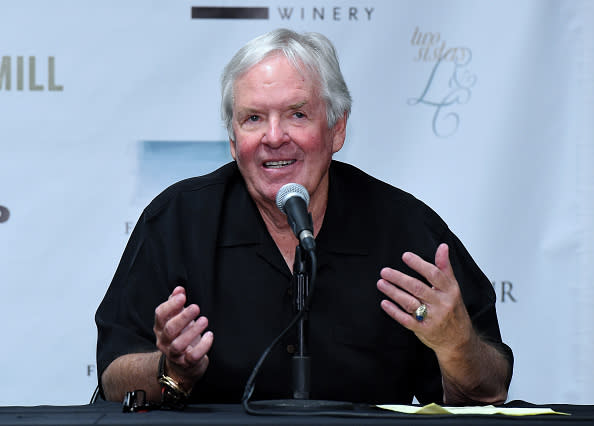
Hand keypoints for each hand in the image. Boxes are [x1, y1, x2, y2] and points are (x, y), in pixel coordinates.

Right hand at [153, 286, 213, 389]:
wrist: (182, 365)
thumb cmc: (181, 335)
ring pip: (178, 344)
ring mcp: (174, 354)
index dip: (170, 305)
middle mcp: (164, 341)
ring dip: (192, 331)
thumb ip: (176, 303)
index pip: (160, 315)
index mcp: (161, 327)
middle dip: (183, 317)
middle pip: (169, 329)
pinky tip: (210, 335)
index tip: (182, 296)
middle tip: (196, 307)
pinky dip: (202, 346)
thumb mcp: (177, 318)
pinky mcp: (186, 363)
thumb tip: (179, 289)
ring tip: (204, 320)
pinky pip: (193, 357)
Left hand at [377, 243, 473, 358]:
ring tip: (381, 283)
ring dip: (393, 292)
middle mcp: (441, 304)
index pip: (433, 274)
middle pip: (418, 288)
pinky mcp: (423, 329)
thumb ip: (445, 267)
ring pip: (409, 303)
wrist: (459, 340)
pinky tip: (384, 303)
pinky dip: (394, 311)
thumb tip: (442, 247)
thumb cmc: (454, 310)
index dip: (419, 264)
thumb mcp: (453, 288)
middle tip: (385, 271)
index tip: (405, 256)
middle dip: (399, 278)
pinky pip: (406, 319)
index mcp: (449, 291)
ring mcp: (432, 318)